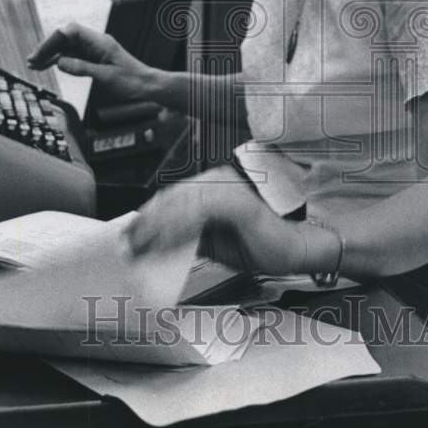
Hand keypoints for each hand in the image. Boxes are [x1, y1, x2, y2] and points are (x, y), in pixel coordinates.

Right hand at [28, 22, 155, 103]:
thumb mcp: (106, 76)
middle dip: (48, 47)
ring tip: (34, 65)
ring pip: (67, 47)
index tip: (41, 53)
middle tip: (32, 60)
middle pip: (66, 38)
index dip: (53, 39)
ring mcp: (94, 50)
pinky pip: (73, 56)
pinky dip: (60, 61)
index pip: (71, 31)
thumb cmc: (131, 81)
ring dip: (51, 55)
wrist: (147, 86)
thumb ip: (82, 68)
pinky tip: (48, 66)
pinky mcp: (93, 59)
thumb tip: (60, 62)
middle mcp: (95, 42)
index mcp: (100, 41)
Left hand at [127, 181, 306, 274]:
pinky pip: (201, 211)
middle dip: (148, 223)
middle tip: (129, 244)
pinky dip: (180, 226)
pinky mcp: (237, 201)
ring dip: (158, 226)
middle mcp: (219, 181)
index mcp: (213, 186)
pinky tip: (167, 240)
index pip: (174, 198)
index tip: (131, 235)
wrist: (298, 246)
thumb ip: (190, 235)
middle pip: (173, 199)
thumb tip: (157, 242)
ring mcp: (229, 188)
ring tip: (142, 245)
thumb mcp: (215, 241)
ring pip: (183, 204)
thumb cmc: (263, 241)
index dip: (150, 216)